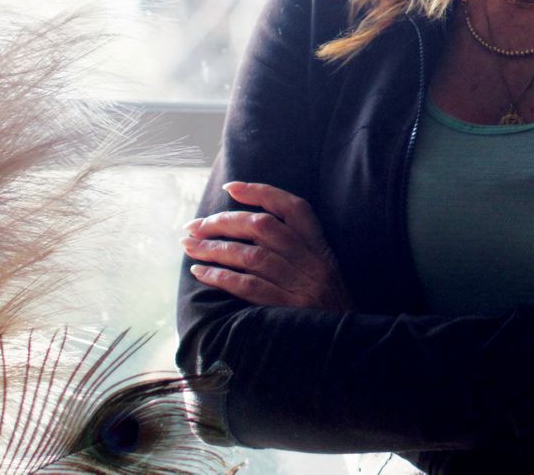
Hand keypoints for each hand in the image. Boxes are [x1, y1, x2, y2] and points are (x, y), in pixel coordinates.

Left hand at [183, 180, 352, 310]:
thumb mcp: (322, 271)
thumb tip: (247, 229)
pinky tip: (201, 273)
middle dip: (224, 222)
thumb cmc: (327, 308)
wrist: (345, 344)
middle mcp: (310, 261)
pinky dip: (221, 277)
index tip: (231, 188)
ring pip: (251, 255)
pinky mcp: (287, 309)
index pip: (294, 207)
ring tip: (189, 247)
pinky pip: (248, 287)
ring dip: (214, 248)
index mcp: (319, 248)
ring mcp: (300, 285)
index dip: (262, 192)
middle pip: (263, 227)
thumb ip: (296, 250)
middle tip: (195, 226)